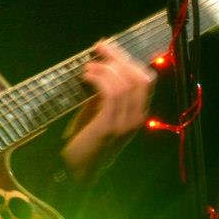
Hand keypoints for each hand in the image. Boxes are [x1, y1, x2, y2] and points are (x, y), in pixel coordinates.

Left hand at [62, 42, 157, 179]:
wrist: (74, 172)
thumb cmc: (83, 141)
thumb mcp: (97, 112)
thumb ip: (103, 94)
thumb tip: (100, 66)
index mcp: (137, 113)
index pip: (145, 80)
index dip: (127, 59)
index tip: (108, 47)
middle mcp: (137, 118)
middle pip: (139, 77)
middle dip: (119, 57)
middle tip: (99, 46)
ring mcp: (126, 124)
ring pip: (127, 83)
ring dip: (106, 68)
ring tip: (88, 66)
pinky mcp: (110, 127)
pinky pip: (111, 94)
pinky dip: (100, 79)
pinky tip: (86, 76)